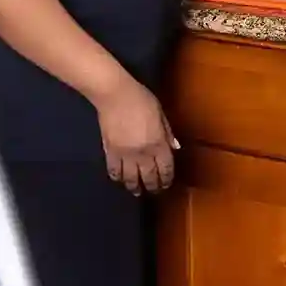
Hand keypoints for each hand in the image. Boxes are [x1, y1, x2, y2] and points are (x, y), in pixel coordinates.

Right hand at [92, 76, 177, 194]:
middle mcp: (143, 153)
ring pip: (131, 179)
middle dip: (153, 187)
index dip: (166, 179)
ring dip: (135, 187)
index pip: (165, 169)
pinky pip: (114, 171)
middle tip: (154, 190)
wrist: (115, 95)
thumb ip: (168, 132)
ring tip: (137, 190)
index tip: (166, 184)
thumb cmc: (141, 100)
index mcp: (158, 143)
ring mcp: (125, 155)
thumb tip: (175, 148)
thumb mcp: (161, 114)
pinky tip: (120, 179)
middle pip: (149, 177)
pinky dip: (118, 178)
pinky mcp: (110, 152)